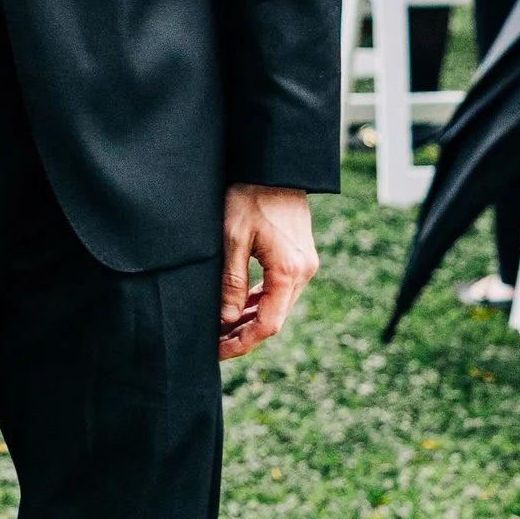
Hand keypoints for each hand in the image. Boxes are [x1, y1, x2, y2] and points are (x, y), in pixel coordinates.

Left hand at [220, 186, 315, 362]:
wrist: (275, 167)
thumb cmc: (250, 196)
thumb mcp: (232, 238)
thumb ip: (231, 282)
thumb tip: (227, 319)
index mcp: (288, 271)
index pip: (268, 324)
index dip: (243, 343)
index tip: (218, 351)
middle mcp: (303, 271)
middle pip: (274, 319)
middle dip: (244, 336)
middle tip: (214, 345)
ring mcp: (304, 265)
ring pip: (277, 306)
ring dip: (250, 320)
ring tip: (221, 331)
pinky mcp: (299, 257)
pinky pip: (279, 290)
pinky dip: (258, 302)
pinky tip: (238, 308)